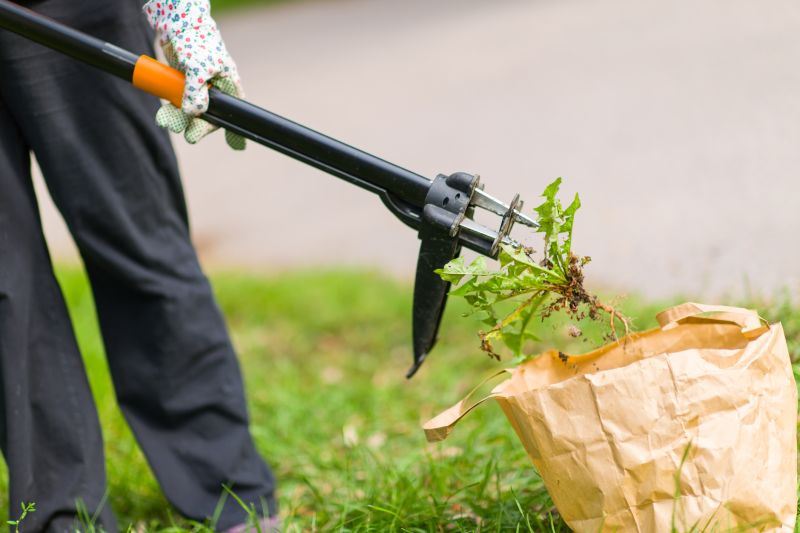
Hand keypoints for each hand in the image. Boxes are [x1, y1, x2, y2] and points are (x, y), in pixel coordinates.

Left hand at [143, 0, 244, 148]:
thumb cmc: (195, 41)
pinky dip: (170, 111)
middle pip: (209, 117)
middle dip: (197, 126)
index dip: (231, 129)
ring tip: (166, 122)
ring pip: (190, 113)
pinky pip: (177, 105)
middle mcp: (216, 90)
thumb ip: (196, 93)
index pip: (231, 113)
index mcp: (229, 85)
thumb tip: (193, 113)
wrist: (177, 24)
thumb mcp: (198, 68)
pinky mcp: (182, 87)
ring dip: (178, 120)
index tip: (234, 145)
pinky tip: (164, 116)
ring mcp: (198, 89)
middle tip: (189, 135)